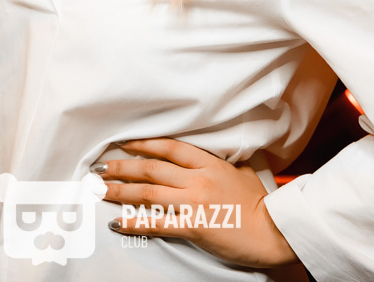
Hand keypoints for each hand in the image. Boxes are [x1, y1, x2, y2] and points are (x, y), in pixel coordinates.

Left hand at [97, 138, 297, 267]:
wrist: (274, 230)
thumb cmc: (261, 203)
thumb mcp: (244, 173)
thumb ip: (226, 164)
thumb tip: (219, 158)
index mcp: (209, 163)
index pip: (169, 148)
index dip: (143, 144)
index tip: (124, 144)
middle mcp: (198, 179)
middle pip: (151, 169)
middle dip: (121, 167)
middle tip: (99, 167)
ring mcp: (194, 202)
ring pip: (147, 194)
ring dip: (120, 191)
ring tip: (99, 189)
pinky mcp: (193, 226)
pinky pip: (157, 223)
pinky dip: (134, 222)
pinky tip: (116, 222)